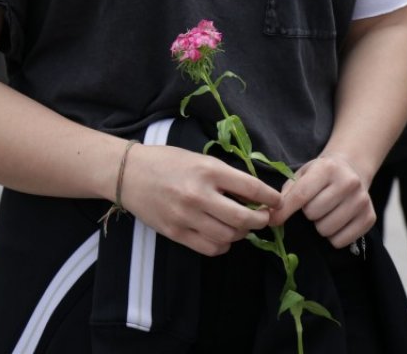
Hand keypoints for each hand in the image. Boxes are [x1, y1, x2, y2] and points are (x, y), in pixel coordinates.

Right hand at [120, 144, 282, 256]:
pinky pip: (209, 248)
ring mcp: (185, 216)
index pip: (251, 188)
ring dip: (241, 234)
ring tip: (241, 226)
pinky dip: (223, 246)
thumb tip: (255, 195)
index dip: (270, 198)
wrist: (128, 173)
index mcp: (208, 171)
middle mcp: (198, 195)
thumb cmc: (168, 162)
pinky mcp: (175, 233)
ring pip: (228, 236)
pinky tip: (223, 236)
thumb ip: (226, 176)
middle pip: (243, 218)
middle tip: (263, 218)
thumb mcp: (201, 159)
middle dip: (260, 221)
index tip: (277, 202)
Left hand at [269, 153, 375, 248]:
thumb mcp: (302, 175)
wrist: (352, 170)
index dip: (284, 211)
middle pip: (313, 214)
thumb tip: (270, 215)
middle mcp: (348, 182)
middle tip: (314, 205)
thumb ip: (287, 193)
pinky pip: (341, 241)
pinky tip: (337, 221)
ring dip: (320, 225)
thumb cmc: (321, 175)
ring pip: (326, 229)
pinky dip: (334, 236)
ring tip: (326, 213)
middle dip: (308, 213)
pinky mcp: (370, 217)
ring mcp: (362, 200)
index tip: (272, 220)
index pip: (301, 195)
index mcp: (327, 168)